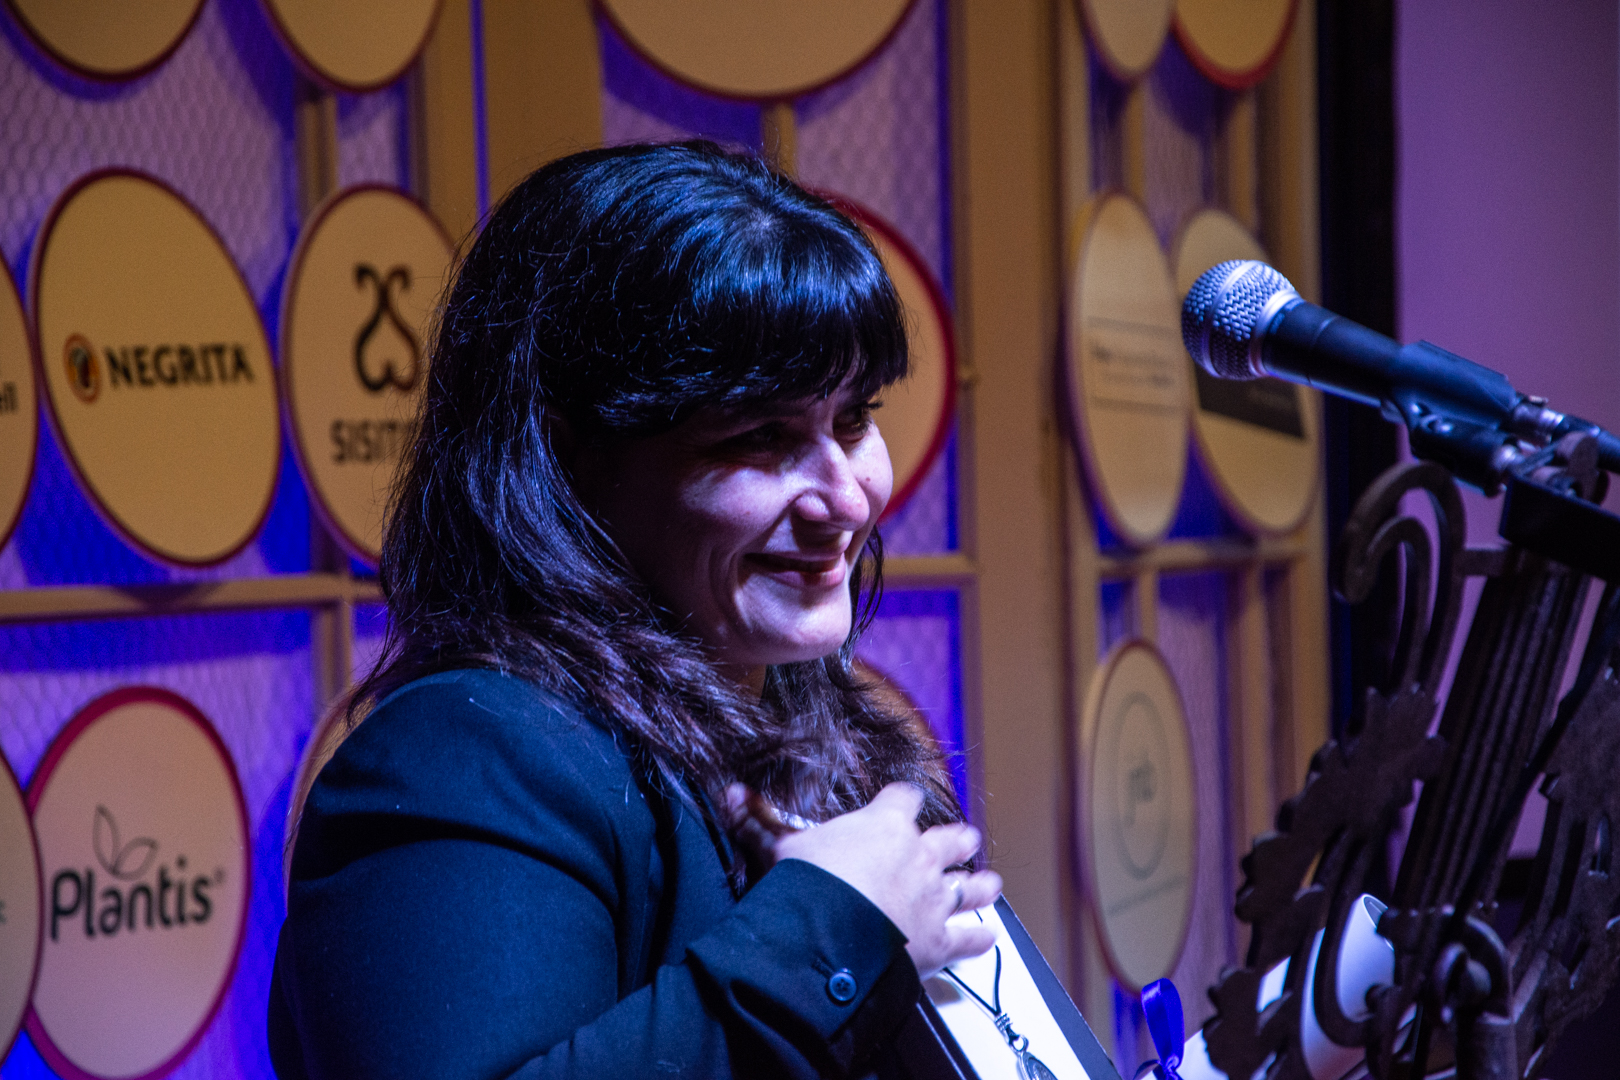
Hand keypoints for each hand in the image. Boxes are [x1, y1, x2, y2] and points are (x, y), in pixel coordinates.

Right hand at [733, 782, 1000, 978]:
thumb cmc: (809, 884)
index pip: (904, 798)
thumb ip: (759, 821)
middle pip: (952, 839)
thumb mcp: (778, 847)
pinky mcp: (941, 941)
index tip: (904, 799)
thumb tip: (730, 793)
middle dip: (958, 840)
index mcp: (886, 825)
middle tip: (964, 839)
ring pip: (971, 887)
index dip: (904, 799)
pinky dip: (981, 939)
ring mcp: (935, 899)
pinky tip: (989, 937)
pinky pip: (970, 939)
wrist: (831, 934)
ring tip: (991, 883)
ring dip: (982, 885)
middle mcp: (920, 857)